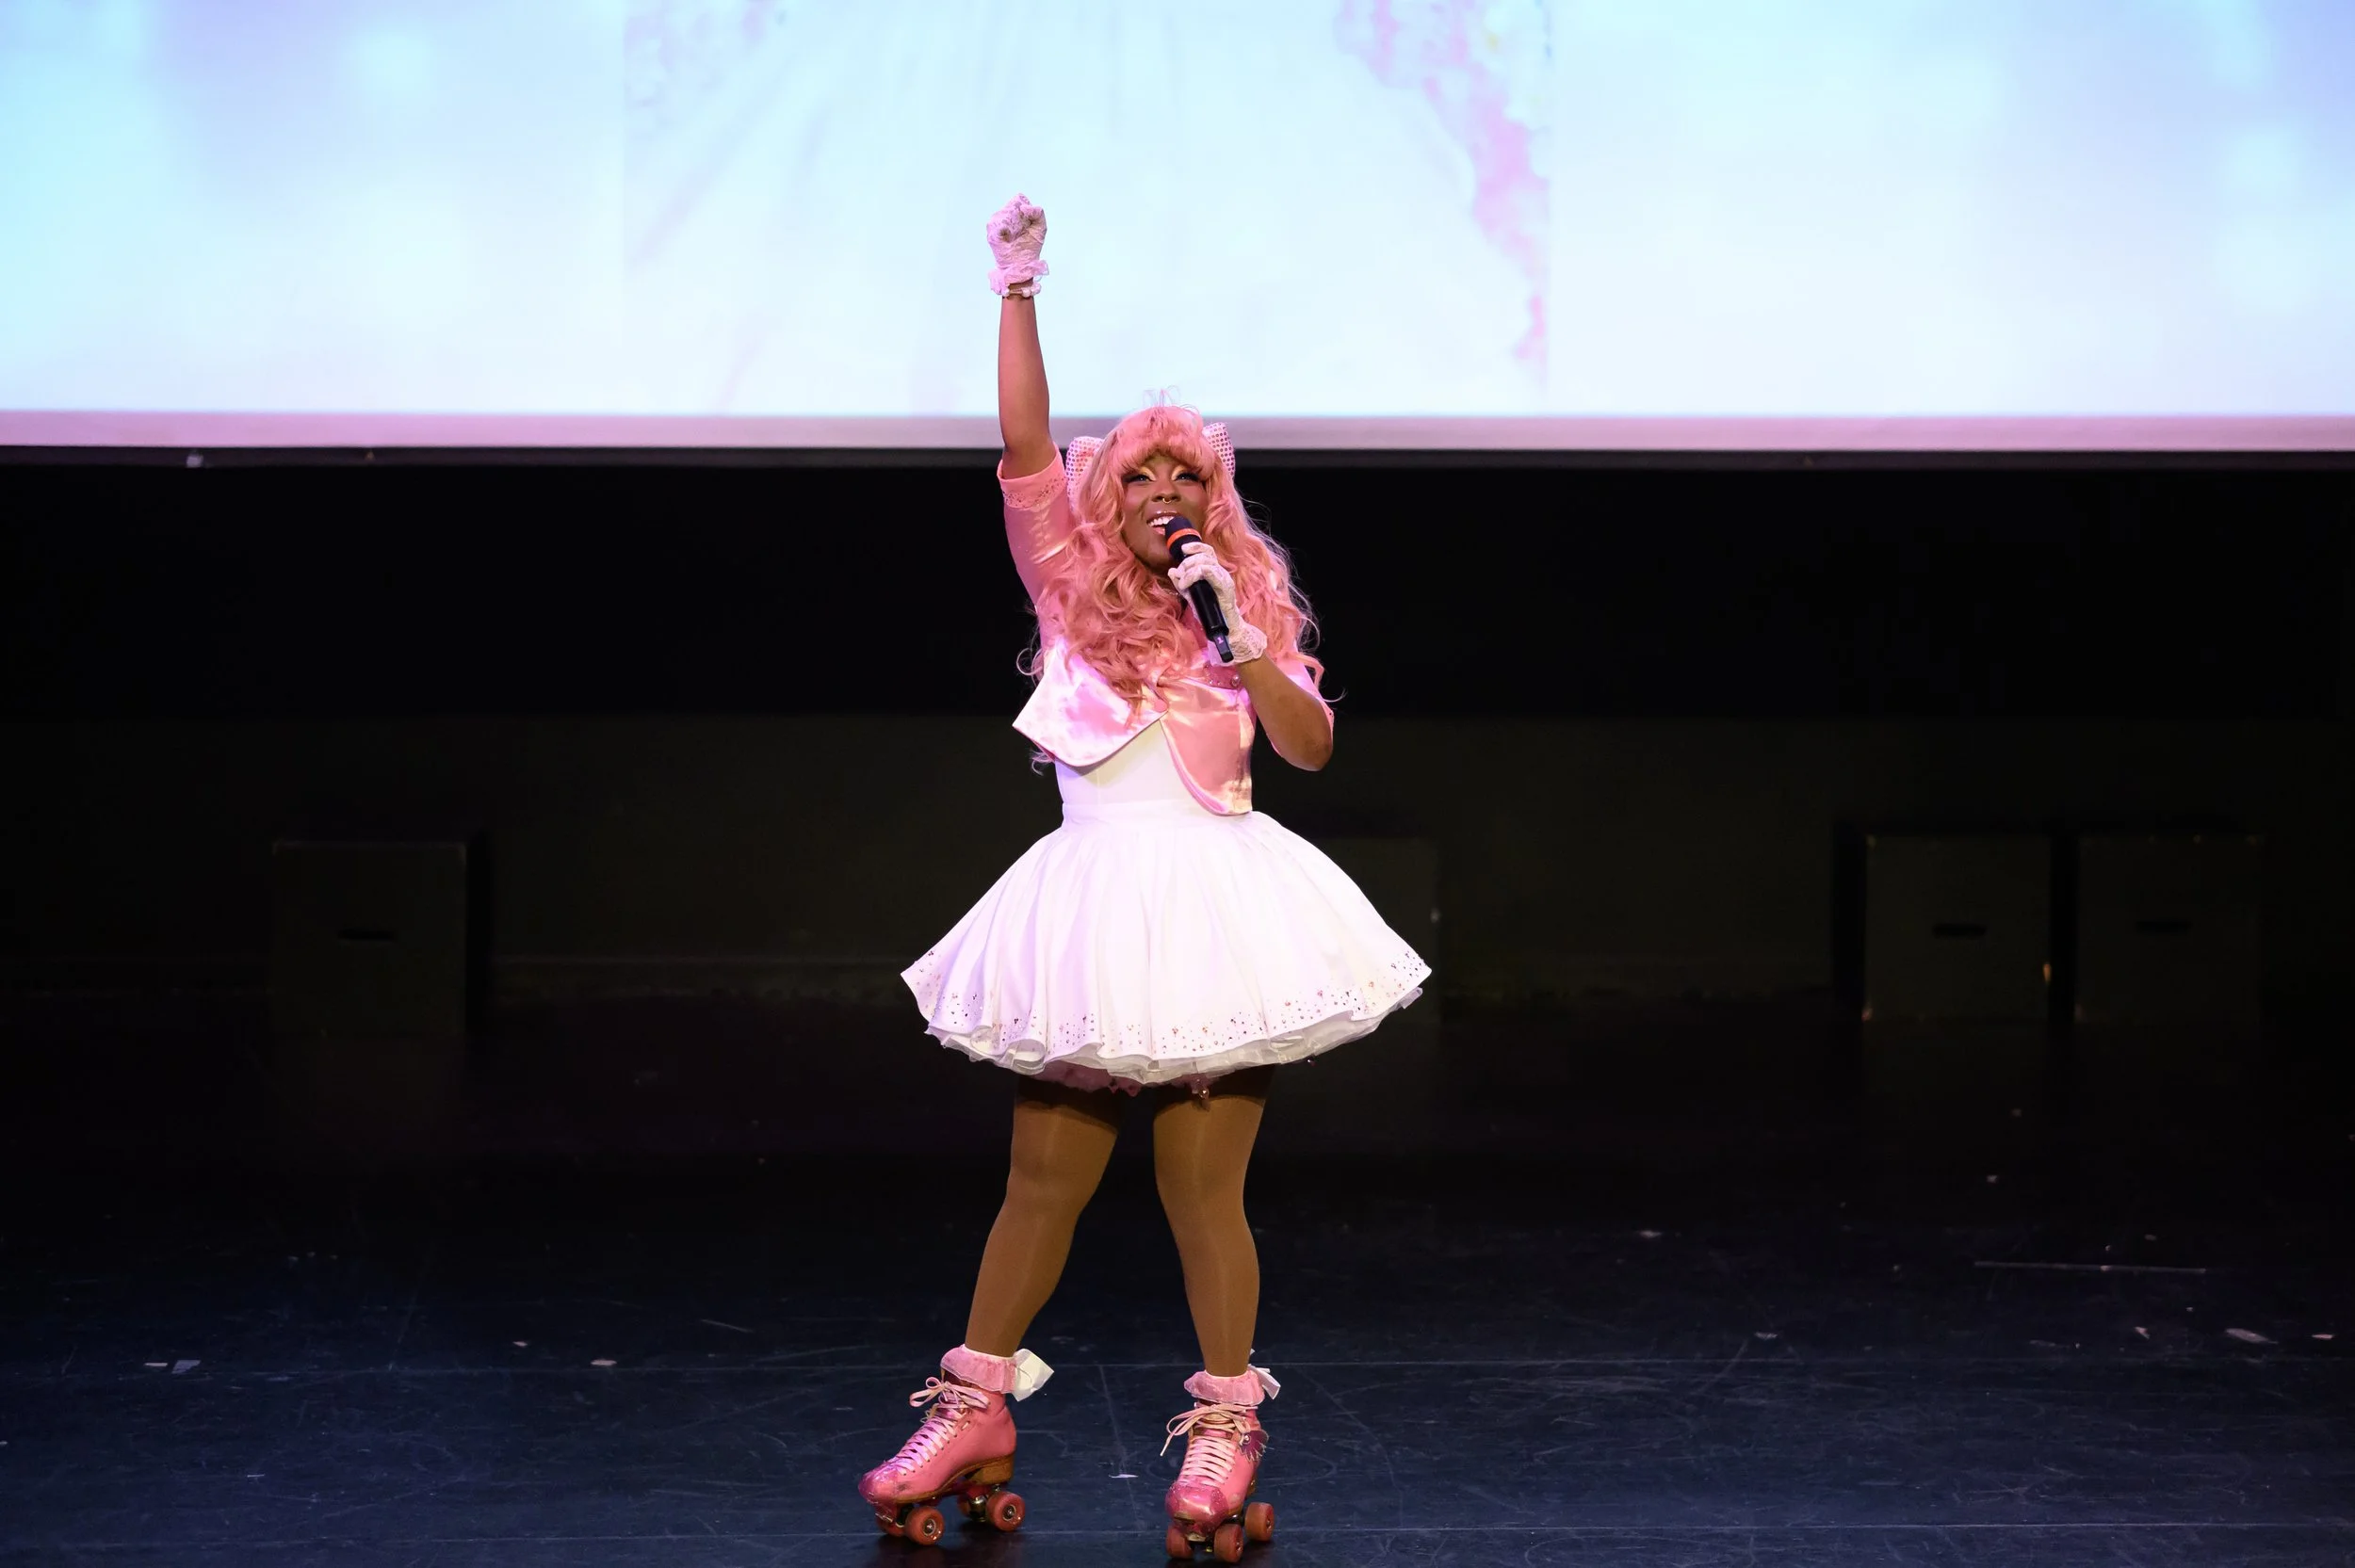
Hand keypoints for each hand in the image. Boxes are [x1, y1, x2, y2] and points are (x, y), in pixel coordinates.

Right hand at [986, 193, 1047, 296]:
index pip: (1018, 198)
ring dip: (1012, 223)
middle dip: (1019, 216)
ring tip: (1016, 234)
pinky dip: (1005, 228)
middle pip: (1011, 205)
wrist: (1023, 265)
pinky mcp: (992, 234)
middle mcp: (1005, 215)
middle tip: (1023, 229)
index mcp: (1017, 213)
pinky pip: (996, 224)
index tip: (1028, 219)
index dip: (1024, 205)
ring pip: (1003, 213)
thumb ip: (1038, 213)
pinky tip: (1009, 236)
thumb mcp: (1040, 228)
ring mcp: (997, 224)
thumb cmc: (1031, 247)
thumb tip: (1024, 207)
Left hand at [1169, 546, 1266, 663]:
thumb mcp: (1192, 596)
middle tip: (1180, 576)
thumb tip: (1172, 571)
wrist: (1227, 630)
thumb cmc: (1211, 614)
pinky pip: (1208, 572)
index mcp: (1215, 572)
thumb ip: (1182, 584)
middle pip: (1204, 554)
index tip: (1183, 550)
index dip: (1195, 546)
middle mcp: (1221, 572)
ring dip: (1188, 570)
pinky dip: (1193, 575)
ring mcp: (1224, 579)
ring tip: (1183, 583)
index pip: (1207, 551)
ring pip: (1204, 562)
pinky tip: (1187, 584)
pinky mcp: (1224, 587)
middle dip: (1187, 562)